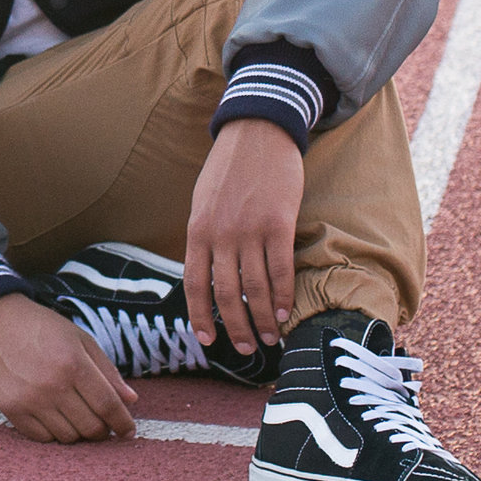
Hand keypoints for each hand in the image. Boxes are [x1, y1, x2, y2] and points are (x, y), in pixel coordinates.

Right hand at [0, 293, 138, 442]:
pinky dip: (54, 433)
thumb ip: (107, 370)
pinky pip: (42, 437)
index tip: (128, 431)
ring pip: (68, 437)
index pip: (108, 405)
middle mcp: (53, 384)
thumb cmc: (43, 327)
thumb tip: (131, 400)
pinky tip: (56, 418)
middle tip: (102, 423)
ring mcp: (30, 399)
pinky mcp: (11, 409)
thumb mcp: (80, 339)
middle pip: (90, 426)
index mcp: (74, 363)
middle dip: (103, 430)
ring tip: (77, 416)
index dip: (123, 423)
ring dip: (78, 432)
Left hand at [186, 118, 304, 351]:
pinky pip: (281, 269)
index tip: (207, 340)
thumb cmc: (229, 168)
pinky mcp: (278, 223)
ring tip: (270, 337)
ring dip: (263, 318)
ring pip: (255, 287)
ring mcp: (249, 229)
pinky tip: (286, 312)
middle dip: (236, 327)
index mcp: (197, 230)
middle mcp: (220, 234)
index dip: (200, 316)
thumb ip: (203, 236)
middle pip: (226, 294)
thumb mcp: (202, 201)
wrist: (257, 132)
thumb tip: (206, 272)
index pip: (194, 284)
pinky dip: (283, 296)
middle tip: (247, 348)